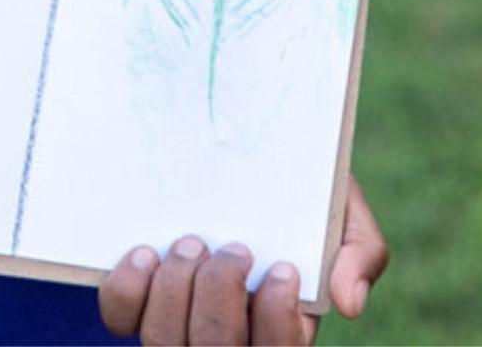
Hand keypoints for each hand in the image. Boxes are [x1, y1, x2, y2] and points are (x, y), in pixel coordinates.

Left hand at [97, 176, 387, 344]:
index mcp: (284, 325)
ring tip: (189, 244)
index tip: (283, 267)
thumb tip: (348, 304)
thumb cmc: (303, 193)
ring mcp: (176, 321)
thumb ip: (361, 252)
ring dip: (173, 292)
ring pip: (163, 341)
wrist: (245, 153)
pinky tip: (145, 254)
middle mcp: (228, 334)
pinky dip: (127, 290)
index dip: (276, 319)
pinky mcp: (135, 300)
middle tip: (233, 247)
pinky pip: (120, 318)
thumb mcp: (344, 210)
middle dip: (220, 296)